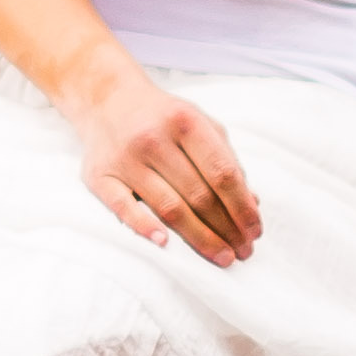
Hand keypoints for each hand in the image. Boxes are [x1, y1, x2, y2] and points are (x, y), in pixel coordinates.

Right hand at [62, 62, 259, 265]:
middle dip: (227, 229)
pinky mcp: (99, 176)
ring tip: (222, 256)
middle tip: (244, 252)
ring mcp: (125, 159)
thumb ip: (225, 160)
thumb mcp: (199, 125)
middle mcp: (154, 139)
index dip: (243, 206)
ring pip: (169, 207)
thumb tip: (251, 203)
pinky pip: (123, 207)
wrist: (106, 100)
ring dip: (200, 238)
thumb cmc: (163, 118)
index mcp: (185, 122)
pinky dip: (144, 226)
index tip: (255, 231)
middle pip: (199, 195)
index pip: (222, 173)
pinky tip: (165, 243)